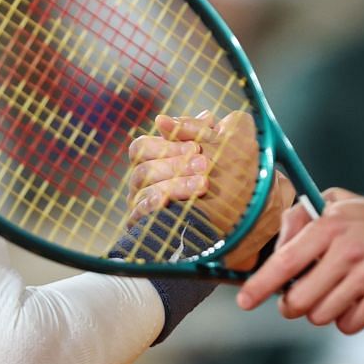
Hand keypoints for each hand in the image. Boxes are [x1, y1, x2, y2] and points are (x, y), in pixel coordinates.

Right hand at [125, 111, 282, 269]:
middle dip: (174, 155)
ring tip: (204, 184)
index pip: (150, 141)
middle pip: (141, 154)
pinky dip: (158, 201)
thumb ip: (213, 143)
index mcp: (158, 163)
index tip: (197, 144)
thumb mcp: (222, 169)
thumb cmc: (221, 202)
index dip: (170, 138)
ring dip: (175, 179)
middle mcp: (145, 181)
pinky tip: (175, 202)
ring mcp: (140, 202)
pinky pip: (141, 208)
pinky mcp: (142, 227)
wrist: (223, 246)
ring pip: (143, 178)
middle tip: (203, 162)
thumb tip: (207, 116)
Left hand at [235, 188, 363, 333]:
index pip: (283, 261)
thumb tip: (275, 246)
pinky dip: (348, 320)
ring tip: (339, 294)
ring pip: (320, 316)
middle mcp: (345, 250)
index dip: (259, 286)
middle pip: (298, 300)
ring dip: (323, 312)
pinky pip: (348, 324)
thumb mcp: (339, 203)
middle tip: (302, 298)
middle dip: (294, 305)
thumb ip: (303, 219)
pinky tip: (359, 302)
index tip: (245, 300)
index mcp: (329, 225)